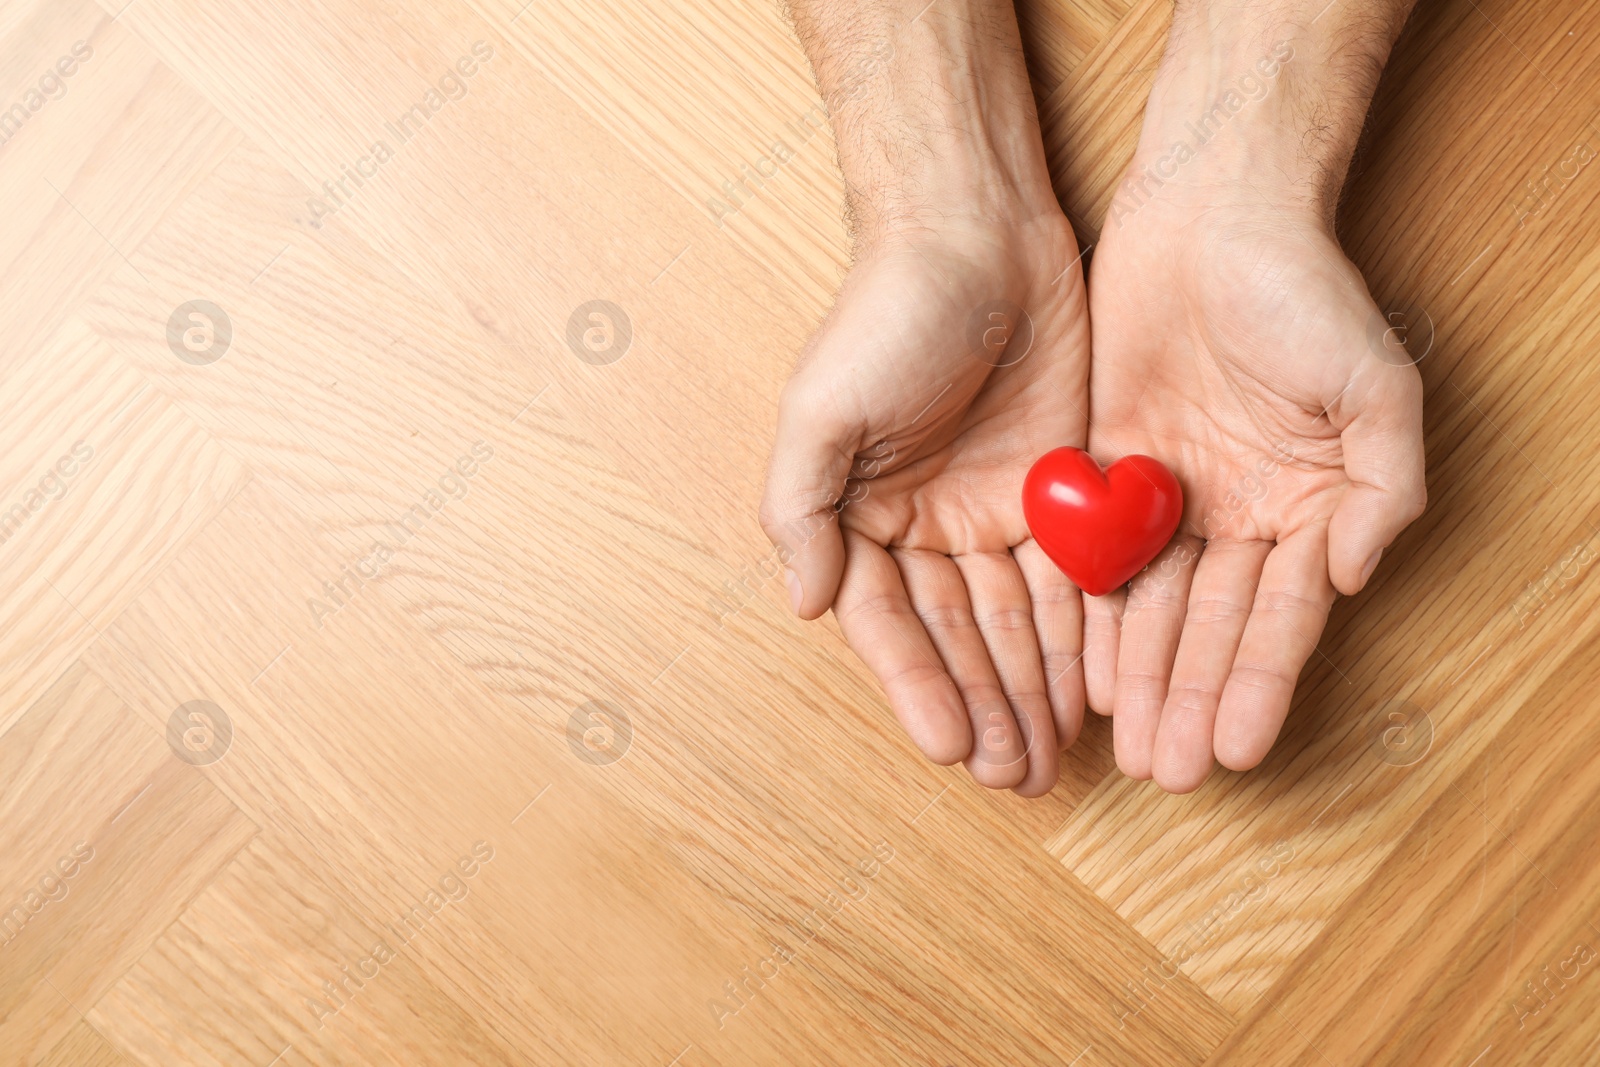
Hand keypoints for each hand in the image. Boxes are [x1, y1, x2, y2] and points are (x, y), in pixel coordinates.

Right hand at [761, 210, 1091, 795]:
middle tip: (1015, 776)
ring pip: (1020, 621)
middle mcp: (928, 527)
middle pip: (960, 637)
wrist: (976, 232)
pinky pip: (1076, 575)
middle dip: (985, 707)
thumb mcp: (821, 410)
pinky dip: (1083, 634)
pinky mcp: (1063, 488)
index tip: (952, 748)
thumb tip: (806, 606)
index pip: (891, 624)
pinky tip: (1095, 688)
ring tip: (1052, 758)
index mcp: (864, 517)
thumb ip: (802, 510)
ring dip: (1033, 690)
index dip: (919, 686)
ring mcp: (997, 511)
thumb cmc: (885, 314)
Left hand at [1086, 183, 1425, 792]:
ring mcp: (1171, 500)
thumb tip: (1355, 576)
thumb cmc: (1303, 290)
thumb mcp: (1373, 381)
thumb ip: (1384, 482)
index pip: (1280, 614)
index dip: (1258, 681)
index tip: (1237, 749)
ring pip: (1151, 607)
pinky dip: (1089, 613)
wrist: (1210, 217)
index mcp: (1307, 507)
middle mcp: (1241, 517)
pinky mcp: (1108, 474)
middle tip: (1170, 771)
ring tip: (1127, 745)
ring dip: (1140, 677)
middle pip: (1211, 627)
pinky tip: (1079, 671)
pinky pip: (1095, 557)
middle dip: (1192, 699)